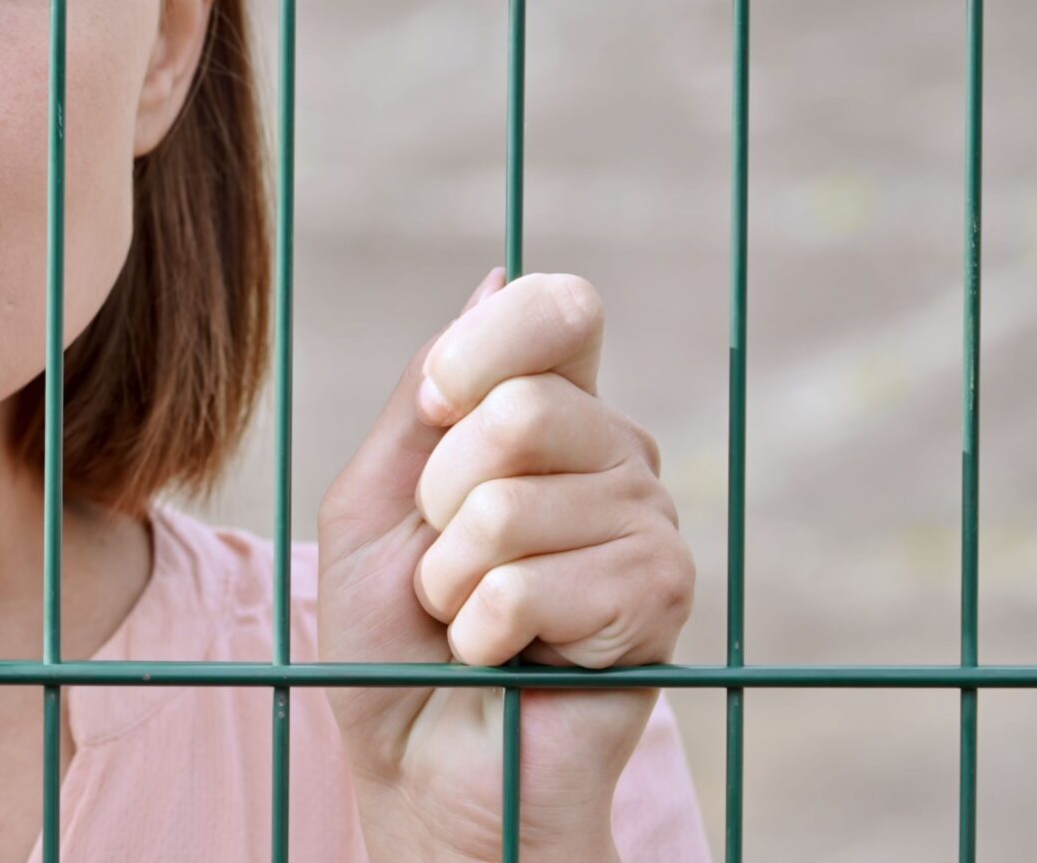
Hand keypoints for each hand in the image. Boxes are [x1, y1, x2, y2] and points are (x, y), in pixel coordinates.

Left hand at [316, 269, 693, 861]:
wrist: (422, 760)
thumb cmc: (392, 636)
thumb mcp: (374, 496)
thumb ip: (426, 395)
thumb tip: (497, 275)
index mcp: (550, 413)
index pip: (558, 309)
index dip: (480, 350)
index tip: (436, 410)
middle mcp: (613, 454)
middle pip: (524, 410)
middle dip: (442, 498)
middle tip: (445, 558)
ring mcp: (648, 523)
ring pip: (515, 506)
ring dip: (455, 579)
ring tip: (469, 618)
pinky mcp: (662, 599)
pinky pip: (536, 585)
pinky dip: (484, 630)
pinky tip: (504, 655)